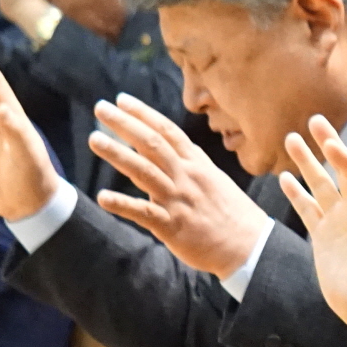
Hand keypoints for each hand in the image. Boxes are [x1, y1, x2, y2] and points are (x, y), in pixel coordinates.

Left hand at [86, 94, 272, 277]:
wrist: (252, 246)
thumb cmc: (235, 215)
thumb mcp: (217, 180)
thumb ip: (194, 164)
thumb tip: (178, 149)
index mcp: (198, 165)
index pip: (167, 131)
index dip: (144, 113)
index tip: (122, 100)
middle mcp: (187, 177)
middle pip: (151, 143)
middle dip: (124, 123)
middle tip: (100, 107)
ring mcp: (179, 200)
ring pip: (144, 171)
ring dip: (117, 153)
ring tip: (94, 139)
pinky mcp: (173, 226)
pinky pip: (144, 213)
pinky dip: (122, 204)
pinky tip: (102, 197)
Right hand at [278, 115, 346, 346]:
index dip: (344, 159)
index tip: (328, 141)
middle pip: (339, 172)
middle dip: (327, 147)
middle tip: (314, 120)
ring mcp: (338, 223)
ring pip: (319, 186)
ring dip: (306, 164)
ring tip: (291, 139)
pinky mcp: (322, 237)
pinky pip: (307, 210)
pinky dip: (296, 194)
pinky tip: (283, 178)